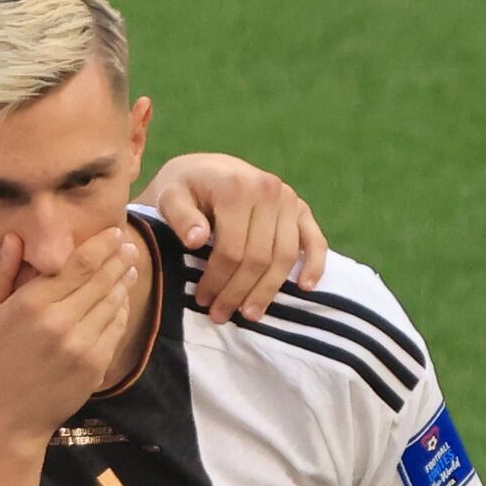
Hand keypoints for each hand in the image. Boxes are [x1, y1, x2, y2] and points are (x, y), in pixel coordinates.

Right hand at [0, 225, 153, 442]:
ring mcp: (82, 344)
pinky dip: (122, 308)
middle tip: (128, 246)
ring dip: (124, 280)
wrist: (10, 416)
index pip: (80, 263)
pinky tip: (121, 298)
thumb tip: (14, 237)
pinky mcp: (96, 363)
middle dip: (120, 258)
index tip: (114, 233)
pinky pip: (117, 326)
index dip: (102, 244)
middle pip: (103, 277)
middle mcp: (61, 321)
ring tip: (129, 267)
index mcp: (32, 304)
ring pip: (114, 300)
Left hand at [147, 153, 327, 323]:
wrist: (206, 170)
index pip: (232, 249)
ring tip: (250, 314)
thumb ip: (180, 217)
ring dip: (268, 290)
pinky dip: (315, 264)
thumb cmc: (183, 189)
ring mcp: (288, 199)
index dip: (217, 280)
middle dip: (238, 291)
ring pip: (284, 256)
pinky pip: (314, 239)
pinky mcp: (301, 208)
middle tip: (220, 315)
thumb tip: (197, 240)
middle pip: (259, 257)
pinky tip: (306, 287)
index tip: (202, 300)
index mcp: (237, 188)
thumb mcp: (169, 197)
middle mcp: (269, 190)